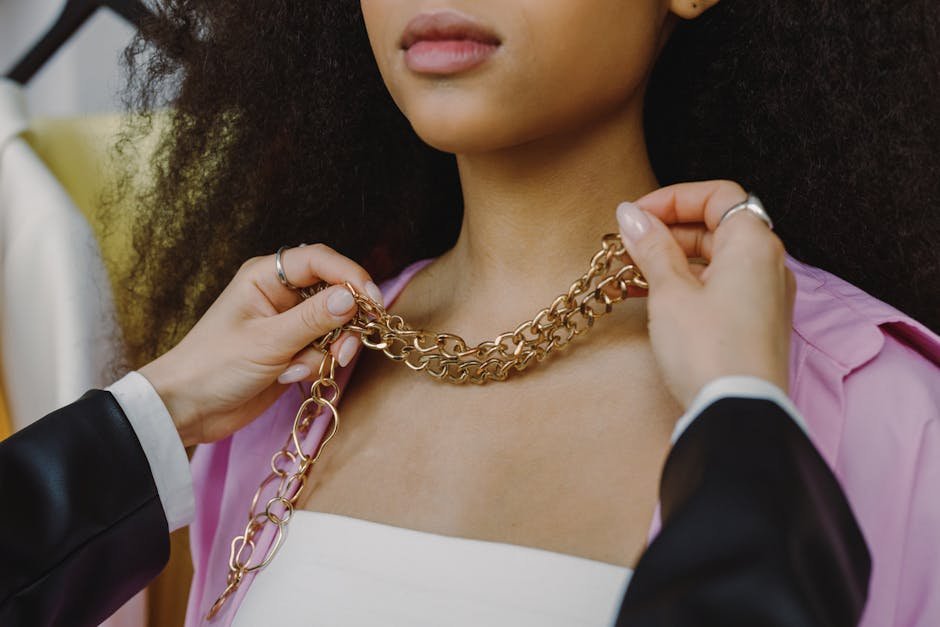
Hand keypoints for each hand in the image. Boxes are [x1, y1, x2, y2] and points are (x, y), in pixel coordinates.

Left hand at [138, 244, 384, 446]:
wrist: (188, 409)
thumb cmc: (213, 366)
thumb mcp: (267, 341)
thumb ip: (313, 318)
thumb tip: (352, 297)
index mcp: (266, 276)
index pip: (320, 260)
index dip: (350, 275)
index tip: (371, 302)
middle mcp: (281, 293)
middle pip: (334, 293)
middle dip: (344, 322)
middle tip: (345, 350)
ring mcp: (288, 322)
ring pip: (334, 325)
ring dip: (329, 349)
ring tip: (303, 369)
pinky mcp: (293, 349)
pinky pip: (324, 349)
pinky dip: (316, 364)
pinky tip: (290, 376)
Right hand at [615, 180, 795, 409]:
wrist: (737, 412)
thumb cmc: (709, 350)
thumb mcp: (670, 292)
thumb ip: (651, 247)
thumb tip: (632, 215)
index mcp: (754, 243)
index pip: (717, 195)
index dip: (673, 198)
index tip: (636, 215)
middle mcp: (767, 263)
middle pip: (716, 225)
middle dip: (667, 230)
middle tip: (628, 244)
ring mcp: (764, 294)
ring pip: (715, 258)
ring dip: (672, 258)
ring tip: (631, 271)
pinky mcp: (755, 322)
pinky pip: (720, 286)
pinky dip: (687, 282)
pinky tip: (651, 294)